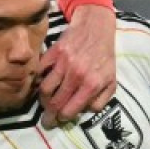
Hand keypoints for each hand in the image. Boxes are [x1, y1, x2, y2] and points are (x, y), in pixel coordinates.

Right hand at [38, 3, 117, 125]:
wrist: (96, 28)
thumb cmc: (104, 57)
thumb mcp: (111, 81)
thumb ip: (100, 100)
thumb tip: (84, 111)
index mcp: (91, 85)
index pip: (69, 110)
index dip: (62, 118)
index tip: (58, 120)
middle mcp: (76, 75)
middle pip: (55, 102)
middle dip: (49, 115)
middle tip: (46, 120)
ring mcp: (63, 63)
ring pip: (45, 88)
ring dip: (42, 98)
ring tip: (44, 102)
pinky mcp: (54, 52)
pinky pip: (40, 70)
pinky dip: (39, 78)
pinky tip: (42, 82)